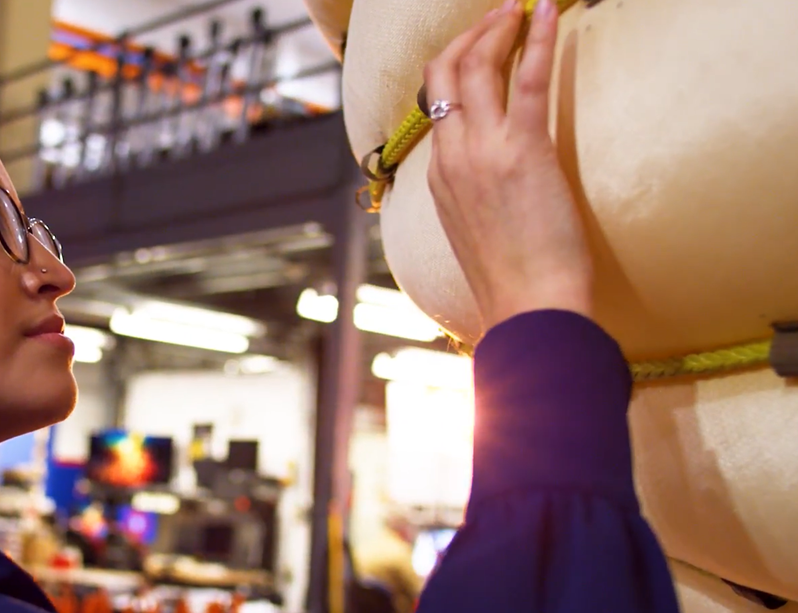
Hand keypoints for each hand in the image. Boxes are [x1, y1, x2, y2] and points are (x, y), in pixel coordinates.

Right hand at [424, 0, 592, 330]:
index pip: (435, 102)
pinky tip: (547, 12)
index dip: (455, 65)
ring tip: (522, 4)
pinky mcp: (524, 149)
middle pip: (445, 71)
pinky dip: (537, 39)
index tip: (477, 46)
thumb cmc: (511, 285)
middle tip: (499, 14)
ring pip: (477, 65)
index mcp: (438, 176)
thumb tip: (489, 195)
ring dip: (498, 26)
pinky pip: (528, 80)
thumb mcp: (474, 237)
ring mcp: (483, 150)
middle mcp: (451, 156)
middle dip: (471, 34)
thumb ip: (473, 202)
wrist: (528, 308)